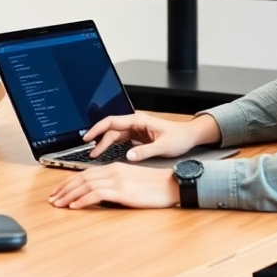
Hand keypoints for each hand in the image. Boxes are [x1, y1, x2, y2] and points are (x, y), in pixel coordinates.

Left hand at [49, 164, 179, 208]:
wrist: (172, 186)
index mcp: (114, 167)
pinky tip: (74, 206)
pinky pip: (97, 194)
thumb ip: (115, 184)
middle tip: (52, 198)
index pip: (86, 173)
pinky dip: (82, 200)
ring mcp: (117, 181)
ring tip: (58, 203)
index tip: (59, 191)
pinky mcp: (122, 192)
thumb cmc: (154, 186)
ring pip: (85, 185)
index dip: (69, 182)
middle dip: (64, 188)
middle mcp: (113, 171)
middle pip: (82, 178)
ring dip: (68, 195)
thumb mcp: (131, 182)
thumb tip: (100, 194)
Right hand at [85, 112, 220, 161]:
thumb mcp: (163, 146)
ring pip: (115, 135)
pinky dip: (112, 145)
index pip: (112, 122)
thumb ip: (145, 151)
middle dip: (99, 140)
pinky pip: (121, 139)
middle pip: (111, 129)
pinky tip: (106, 152)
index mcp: (139, 120)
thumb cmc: (179, 138)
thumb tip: (129, 156)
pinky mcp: (138, 136)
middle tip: (90, 152)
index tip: (87, 137)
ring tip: (95, 154)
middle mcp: (135, 123)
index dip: (98, 129)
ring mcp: (136, 129)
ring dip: (104, 143)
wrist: (189, 136)